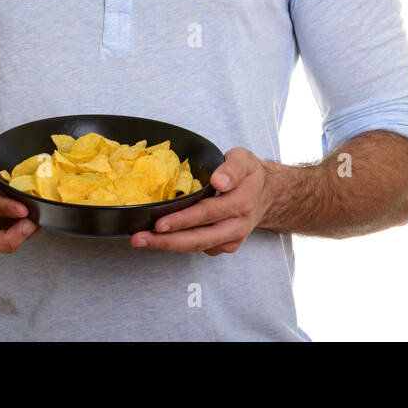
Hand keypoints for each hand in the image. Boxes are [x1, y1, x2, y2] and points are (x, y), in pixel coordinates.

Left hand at [131, 148, 271, 254]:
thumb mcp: (244, 159)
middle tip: (139, 238)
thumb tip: (219, 181)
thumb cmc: (249, 174)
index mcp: (241, 202)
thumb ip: (232, 168)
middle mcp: (237, 225)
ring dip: (167, 245)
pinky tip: (161, 238)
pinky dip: (179, 244)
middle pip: (198, 238)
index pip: (207, 213)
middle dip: (166, 241)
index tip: (159, 223)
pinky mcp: (227, 246)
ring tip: (142, 240)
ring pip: (197, 246)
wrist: (268, 194)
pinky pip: (201, 248)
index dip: (182, 220)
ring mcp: (233, 239)